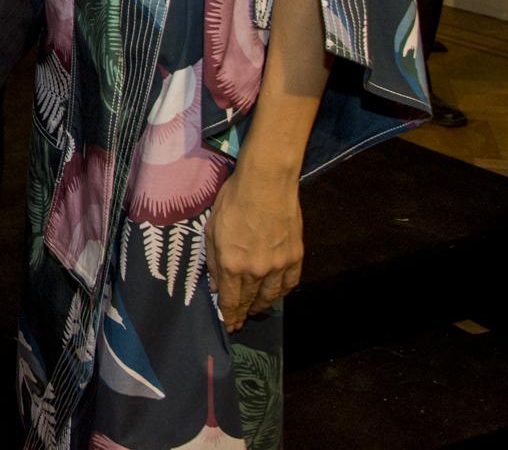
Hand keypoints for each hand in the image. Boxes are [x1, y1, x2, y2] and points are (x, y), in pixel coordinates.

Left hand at [205, 164, 303, 331]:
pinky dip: (282, 292)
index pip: (231, 300)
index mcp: (232, 264)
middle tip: (240, 322)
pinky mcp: (295, 257)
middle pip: (250, 300)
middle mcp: (256, 270)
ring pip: (271, 296)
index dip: (229, 316)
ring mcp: (278, 265)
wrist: (266, 183)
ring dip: (262, 305)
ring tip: (255, 309)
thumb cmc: (234, 200)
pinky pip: (290, 283)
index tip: (229, 325)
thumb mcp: (212, 229)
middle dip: (243, 313)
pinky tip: (276, 293)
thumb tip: (216, 287)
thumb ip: (215, 262)